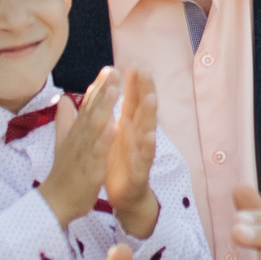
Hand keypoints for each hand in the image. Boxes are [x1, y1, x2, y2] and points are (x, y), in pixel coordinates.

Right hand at [37, 67, 123, 227]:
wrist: (55, 203)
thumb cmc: (64, 172)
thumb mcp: (64, 143)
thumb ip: (65, 120)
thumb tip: (63, 98)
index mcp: (77, 133)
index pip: (88, 106)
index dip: (98, 87)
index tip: (109, 68)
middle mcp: (79, 139)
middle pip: (91, 111)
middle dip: (102, 90)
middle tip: (113, 69)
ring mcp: (83, 153)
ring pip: (94, 127)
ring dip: (103, 108)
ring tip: (114, 89)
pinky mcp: (89, 169)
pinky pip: (97, 153)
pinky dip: (103, 140)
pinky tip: (113, 127)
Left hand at [98, 70, 161, 237]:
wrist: (125, 196)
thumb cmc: (119, 164)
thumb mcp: (113, 136)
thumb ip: (112, 114)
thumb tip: (108, 93)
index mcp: (128, 128)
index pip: (132, 102)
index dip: (133, 84)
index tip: (133, 62)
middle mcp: (138, 137)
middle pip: (143, 110)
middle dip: (145, 91)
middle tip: (146, 71)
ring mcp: (141, 153)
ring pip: (148, 131)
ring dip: (151, 115)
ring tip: (152, 98)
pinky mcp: (140, 171)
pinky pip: (145, 158)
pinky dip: (147, 148)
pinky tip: (149, 137)